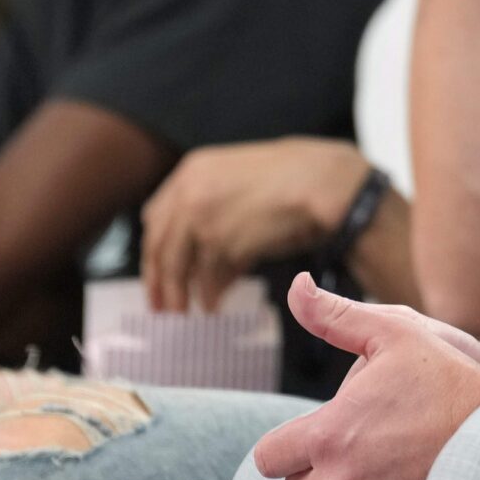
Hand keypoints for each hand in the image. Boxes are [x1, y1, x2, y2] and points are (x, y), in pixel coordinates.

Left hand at [141, 138, 371, 312]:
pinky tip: (216, 304)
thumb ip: (212, 205)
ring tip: (191, 311)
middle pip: (158, 246)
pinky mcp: (222, 243)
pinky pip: (208, 278)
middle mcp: (189, 191)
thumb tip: (198, 249)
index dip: (154, 249)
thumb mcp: (242, 178)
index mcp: (192, 169)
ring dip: (183, 293)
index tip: (156, 271)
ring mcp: (203, 217)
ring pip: (179, 267)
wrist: (324, 181)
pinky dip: (211, 295)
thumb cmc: (296, 176)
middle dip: (159, 280)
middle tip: (163, 305)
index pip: (155, 217)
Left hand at [251, 274, 479, 479]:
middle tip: (361, 445)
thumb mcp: (395, 331)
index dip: (288, 444)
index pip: (269, 458)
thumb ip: (335, 315)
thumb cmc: (449, 379)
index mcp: (330, 436)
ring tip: (378, 472)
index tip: (319, 432)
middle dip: (319, 468)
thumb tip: (297, 286)